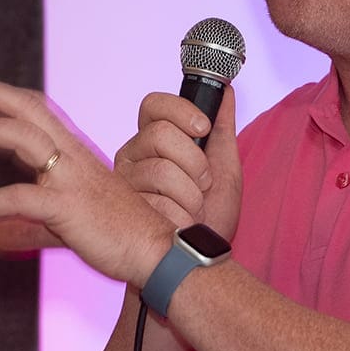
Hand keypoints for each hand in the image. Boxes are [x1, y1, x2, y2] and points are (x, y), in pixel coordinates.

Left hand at [0, 74, 172, 286]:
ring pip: (23, 139)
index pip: (39, 111)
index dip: (8, 97)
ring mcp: (71, 181)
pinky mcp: (67, 208)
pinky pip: (19, 198)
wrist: (157, 252)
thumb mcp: (70, 219)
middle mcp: (74, 159)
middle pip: (29, 109)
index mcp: (78, 154)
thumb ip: (29, 223)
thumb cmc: (120, 235)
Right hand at [115, 86, 242, 239]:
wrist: (200, 259)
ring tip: (192, 211)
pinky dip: (181, 216)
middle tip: (202, 185)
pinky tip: (179, 225)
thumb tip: (227, 91)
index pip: (153, 105)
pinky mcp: (121, 211)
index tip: (203, 128)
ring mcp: (124, 183)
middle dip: (194, 162)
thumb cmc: (212, 216)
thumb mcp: (225, 168)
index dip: (179, 110)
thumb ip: (223, 128)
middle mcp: (133, 156)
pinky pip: (156, 202)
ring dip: (191, 196)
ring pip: (160, 170)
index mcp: (154, 140)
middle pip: (158, 135)